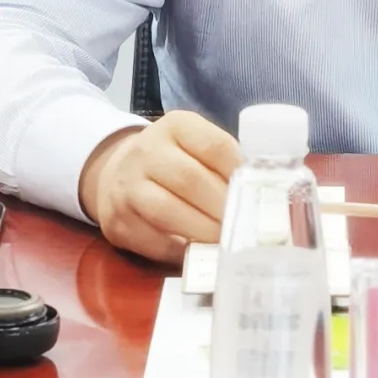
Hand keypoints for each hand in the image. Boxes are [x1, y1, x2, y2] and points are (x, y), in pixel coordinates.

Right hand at [78, 110, 240, 263]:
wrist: (118, 173)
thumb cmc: (173, 161)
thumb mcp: (195, 145)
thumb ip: (222, 162)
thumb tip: (258, 192)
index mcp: (175, 126)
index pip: (214, 145)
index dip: (237, 172)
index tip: (252, 192)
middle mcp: (147, 151)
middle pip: (190, 179)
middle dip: (220, 206)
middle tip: (242, 224)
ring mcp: (127, 186)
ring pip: (167, 210)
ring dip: (202, 230)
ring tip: (223, 239)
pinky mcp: (118, 221)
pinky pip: (153, 239)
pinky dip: (180, 249)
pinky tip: (198, 251)